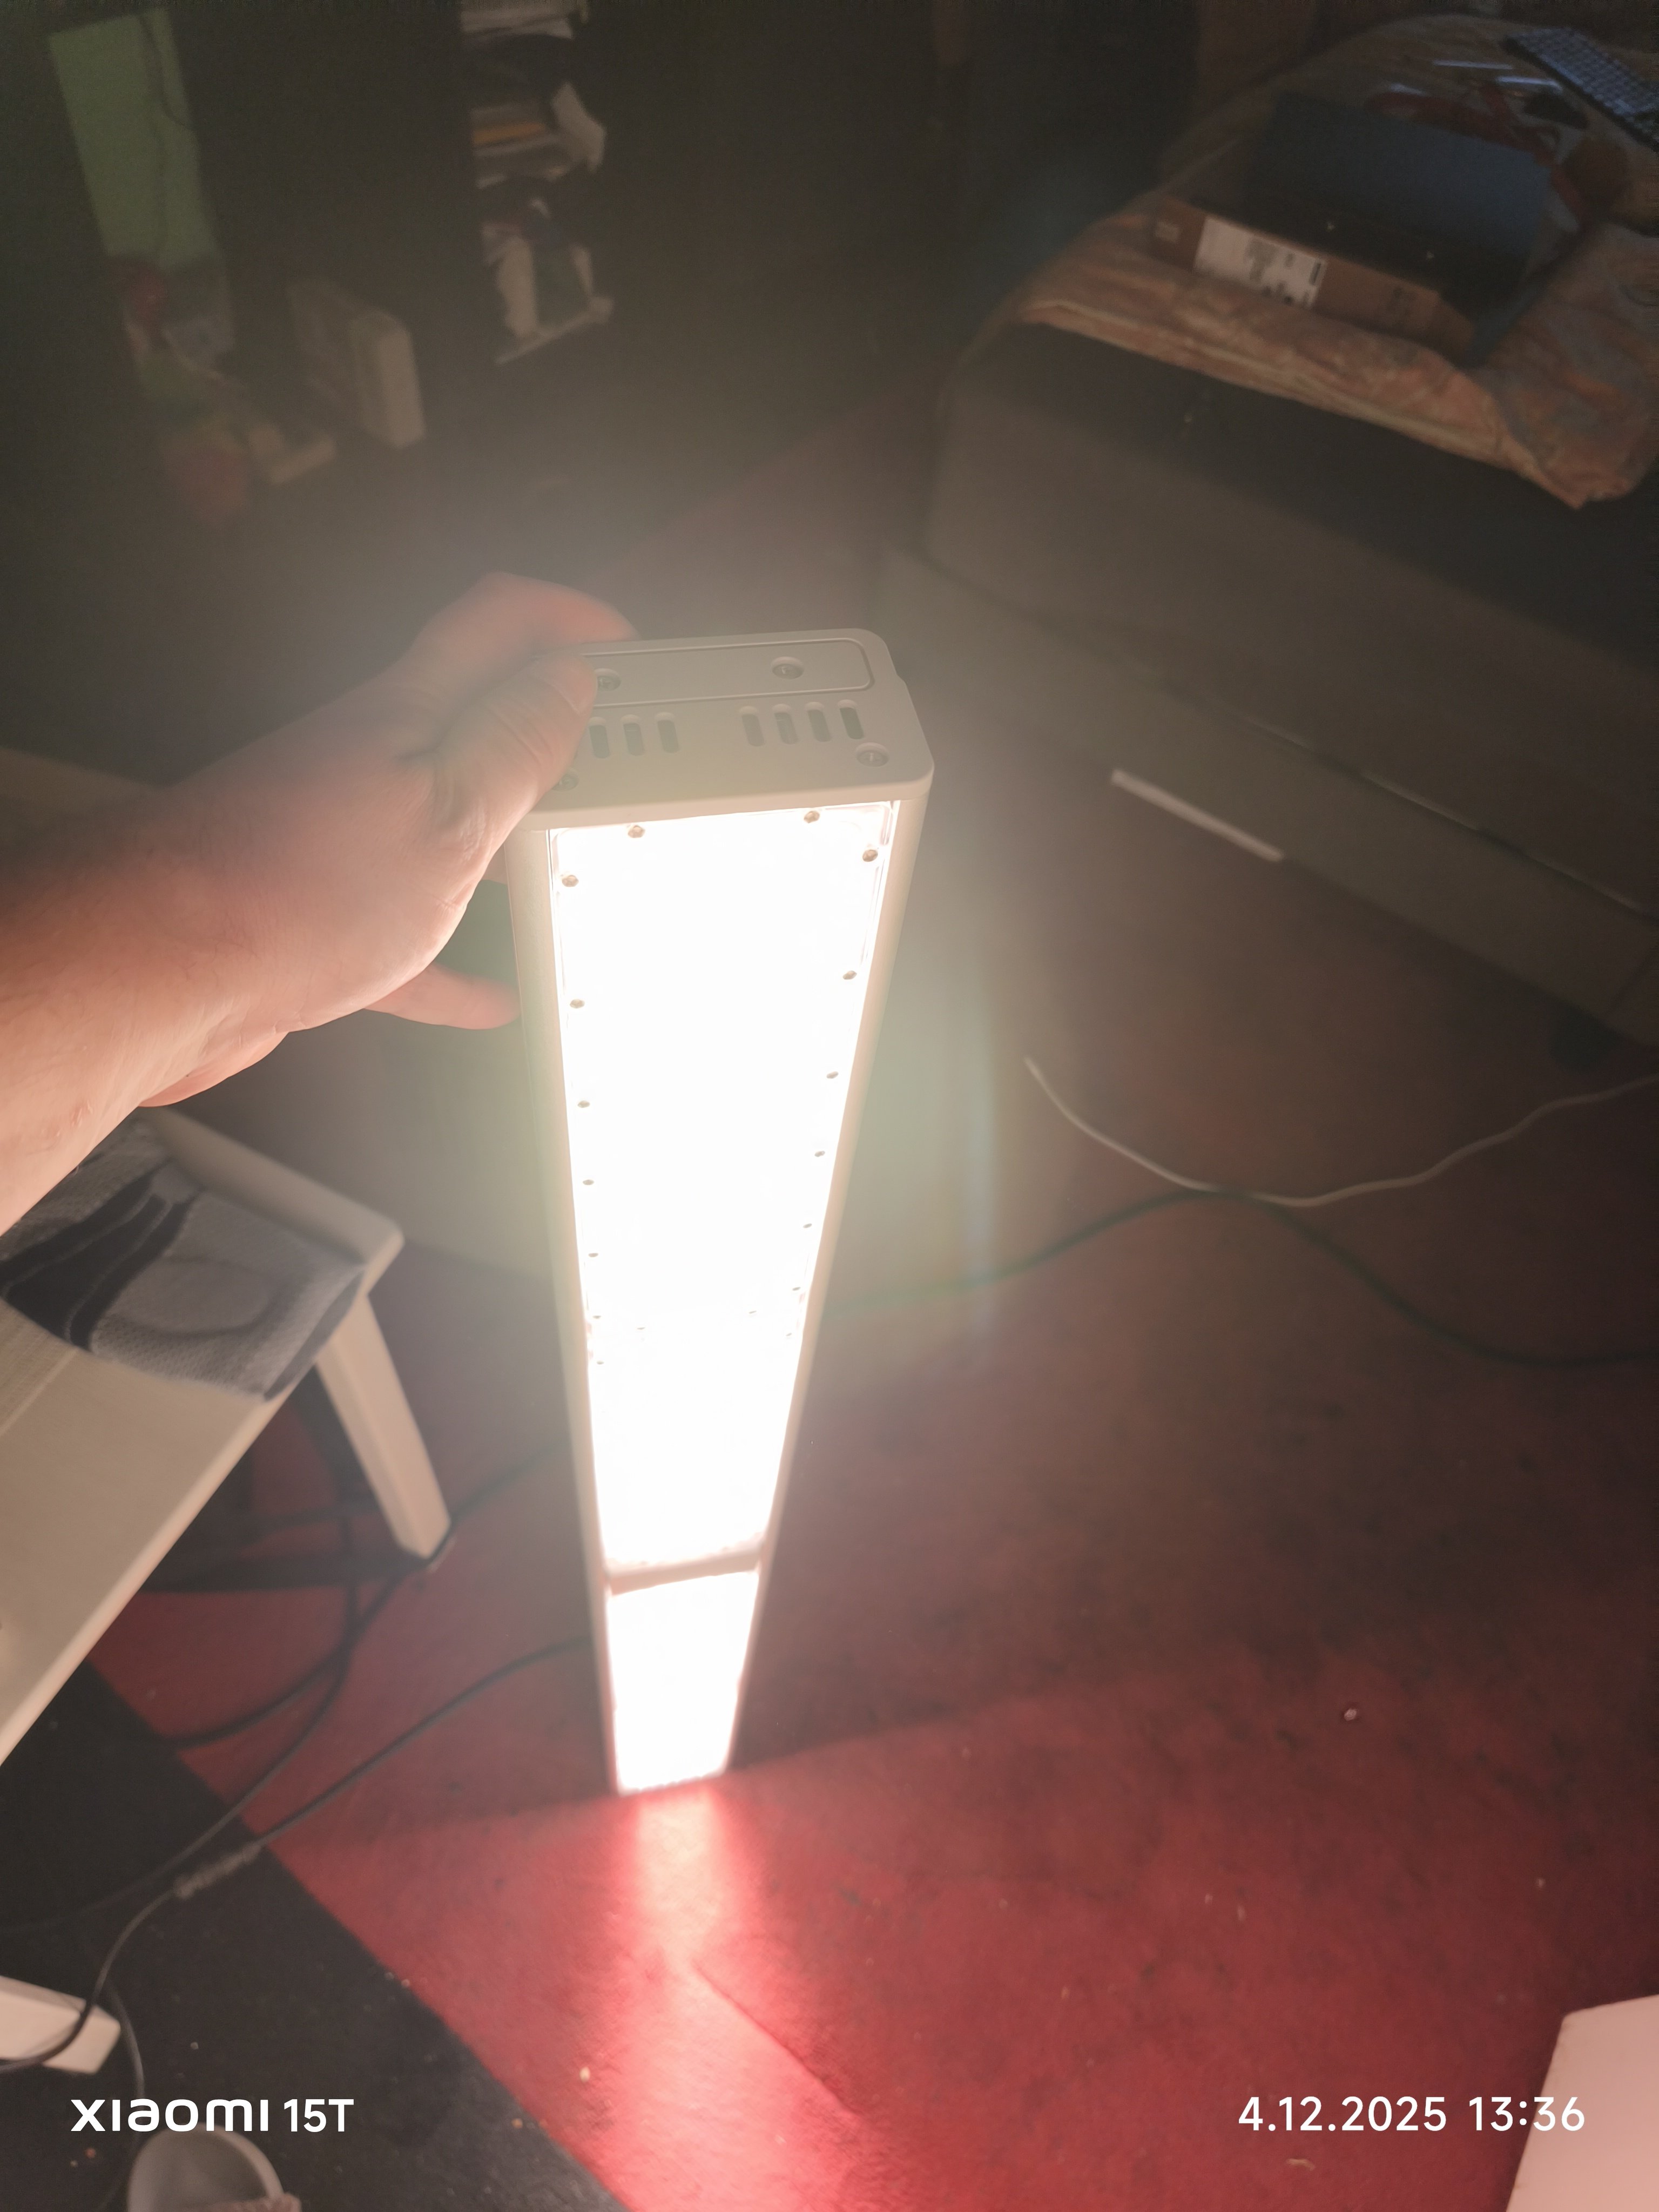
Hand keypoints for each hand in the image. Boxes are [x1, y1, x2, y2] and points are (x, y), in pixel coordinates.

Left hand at [138, 573, 631, 1101]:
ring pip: (440, 826)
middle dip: (545, 726)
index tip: (622, 644)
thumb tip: (569, 680)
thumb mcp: (448, 812)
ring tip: (559, 861)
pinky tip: (485, 996)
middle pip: (471, 720)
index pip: (498, 623)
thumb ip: (513, 745)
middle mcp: (368, 760)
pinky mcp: (313, 915)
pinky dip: (449, 961)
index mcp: (407, 716)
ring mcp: (336, 836)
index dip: (566, 616)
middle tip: (607, 749)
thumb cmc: (295, 887)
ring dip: (505, 841)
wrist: (159, 968)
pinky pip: (401, 934)